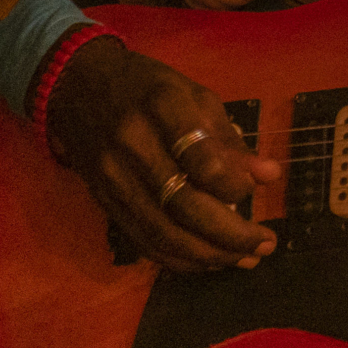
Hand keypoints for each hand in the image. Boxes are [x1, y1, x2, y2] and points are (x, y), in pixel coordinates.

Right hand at [43, 36, 280, 270]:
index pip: (197, 154)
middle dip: (230, 234)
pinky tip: (209, 260)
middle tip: (265, 244)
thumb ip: (228, 138)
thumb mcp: (193, 96)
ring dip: (209, 254)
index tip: (253, 191)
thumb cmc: (147, 88)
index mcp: (162, 105)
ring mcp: (113, 177)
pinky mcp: (104, 202)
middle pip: (183, 203)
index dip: (230, 182)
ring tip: (246, 259)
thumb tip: (270, 176)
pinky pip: (144, 241)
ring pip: (163, 232)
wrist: (77, 88)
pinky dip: (180, 258)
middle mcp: (132, 143)